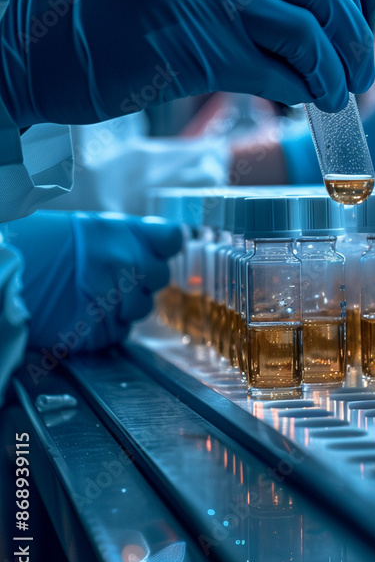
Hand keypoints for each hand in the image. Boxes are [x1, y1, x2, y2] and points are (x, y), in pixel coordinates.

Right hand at [0, 0, 374, 127]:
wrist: (30, 43)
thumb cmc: (104, 18)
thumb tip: (307, 32)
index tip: (353, 36)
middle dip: (355, 40)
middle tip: (358, 77)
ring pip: (308, 33)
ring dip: (334, 74)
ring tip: (333, 98)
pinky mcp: (196, 49)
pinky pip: (276, 72)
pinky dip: (301, 92)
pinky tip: (301, 103)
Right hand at [4, 211, 181, 351]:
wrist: (6, 273)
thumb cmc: (39, 246)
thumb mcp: (85, 229)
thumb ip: (123, 239)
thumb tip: (145, 248)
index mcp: (122, 232)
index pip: (171, 238)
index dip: (163, 246)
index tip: (155, 250)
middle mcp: (127, 264)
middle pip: (160, 276)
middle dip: (143, 279)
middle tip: (116, 277)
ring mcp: (116, 299)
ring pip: (142, 308)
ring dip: (126, 305)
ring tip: (94, 297)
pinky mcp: (100, 332)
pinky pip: (120, 331)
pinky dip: (107, 326)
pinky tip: (86, 315)